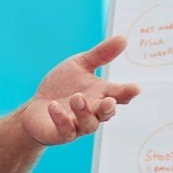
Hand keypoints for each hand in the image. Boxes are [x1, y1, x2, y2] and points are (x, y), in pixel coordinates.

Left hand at [20, 36, 142, 145]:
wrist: (37, 107)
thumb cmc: (62, 86)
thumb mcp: (80, 65)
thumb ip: (101, 54)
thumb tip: (123, 38)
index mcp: (101, 94)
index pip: (119, 94)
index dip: (127, 92)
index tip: (135, 89)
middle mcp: (93, 112)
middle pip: (106, 113)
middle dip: (108, 108)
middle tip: (109, 101)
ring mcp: (78, 125)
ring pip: (89, 124)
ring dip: (84, 111)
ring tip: (77, 98)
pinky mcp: (62, 134)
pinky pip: (65, 130)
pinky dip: (61, 118)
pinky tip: (54, 106)